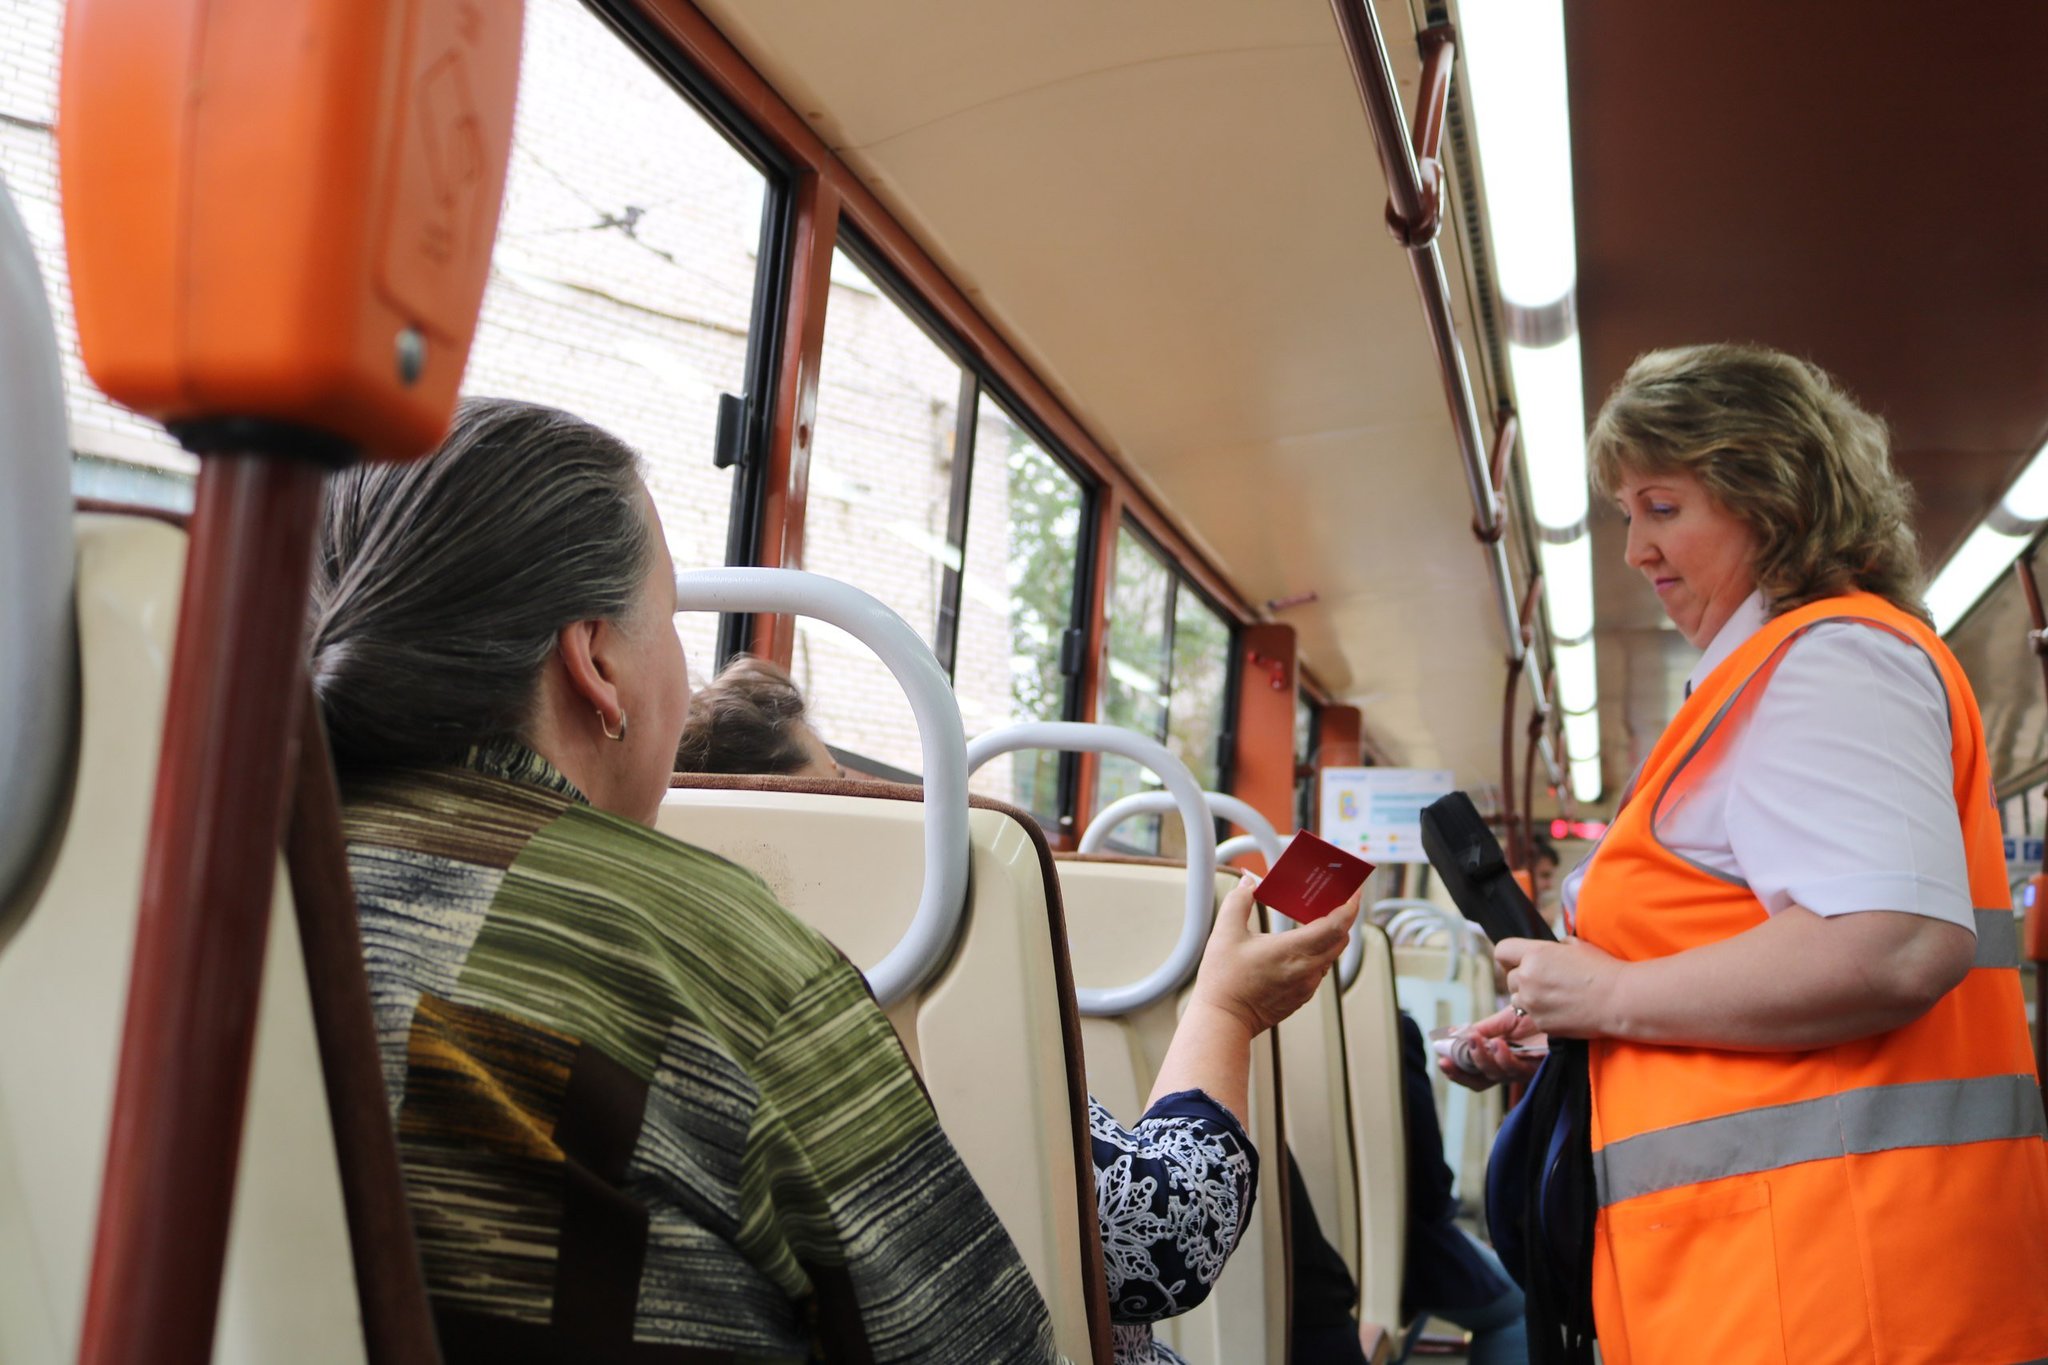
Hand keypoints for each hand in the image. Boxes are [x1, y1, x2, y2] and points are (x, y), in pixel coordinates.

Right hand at [1189, 874, 1358, 1035]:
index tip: (1354, 893)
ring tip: (1315, 921)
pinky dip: (1317, 954)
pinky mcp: (1302, 997)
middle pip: (1340, 939)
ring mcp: (1306, 985)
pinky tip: (1300, 947)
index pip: (1335, 926)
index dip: (1349, 907)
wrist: (1224, 1019)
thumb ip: (1239, 901)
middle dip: (1342, 918)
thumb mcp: (1226, 932)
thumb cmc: (1224, 980)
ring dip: (1330, 937)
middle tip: (1334, 901)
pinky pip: (1319, 970)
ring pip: (1330, 955)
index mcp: (1292, 950)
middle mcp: (1306, 969)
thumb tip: (1249, 883)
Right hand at [1438, 1005, 1543, 1090]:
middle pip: (1481, 1082)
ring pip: (1495, 1075)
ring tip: (1474, 1039)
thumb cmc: (1534, 1016)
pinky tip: (1498, 1044)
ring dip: (1480, 1058)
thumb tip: (1454, 1035)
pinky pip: (1517, 1069)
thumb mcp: (1503, 1021)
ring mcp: (1523, 1071)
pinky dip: (1503, 1058)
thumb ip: (1481, 1030)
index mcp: (1498, 1059)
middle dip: (1461, 1072)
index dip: (1457, 1071)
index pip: (1473, 1073)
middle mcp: (1509, 1069)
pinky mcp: (1538, 1068)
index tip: (1442, 1060)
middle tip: (1447, 1059)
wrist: (1558, 1010)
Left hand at [1495, 935, 1624, 1038]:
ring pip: (1517, 1000)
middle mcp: (1527, 978)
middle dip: (1523, 980)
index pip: (1502, 951)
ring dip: (1530, 999)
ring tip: (1555, 997)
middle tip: (1546, 982)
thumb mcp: (1577, 945)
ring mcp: (1532, 1003)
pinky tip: (1563, 1010)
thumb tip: (1549, 950)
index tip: (1518, 961)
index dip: (1509, 956)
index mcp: (1535, 954)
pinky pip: (1532, 1017)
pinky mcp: (1540, 1023)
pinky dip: (1542, 1014)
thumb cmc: (1602, 969)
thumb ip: (1554, 947)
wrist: (1619, 1000)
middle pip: (1510, 979)